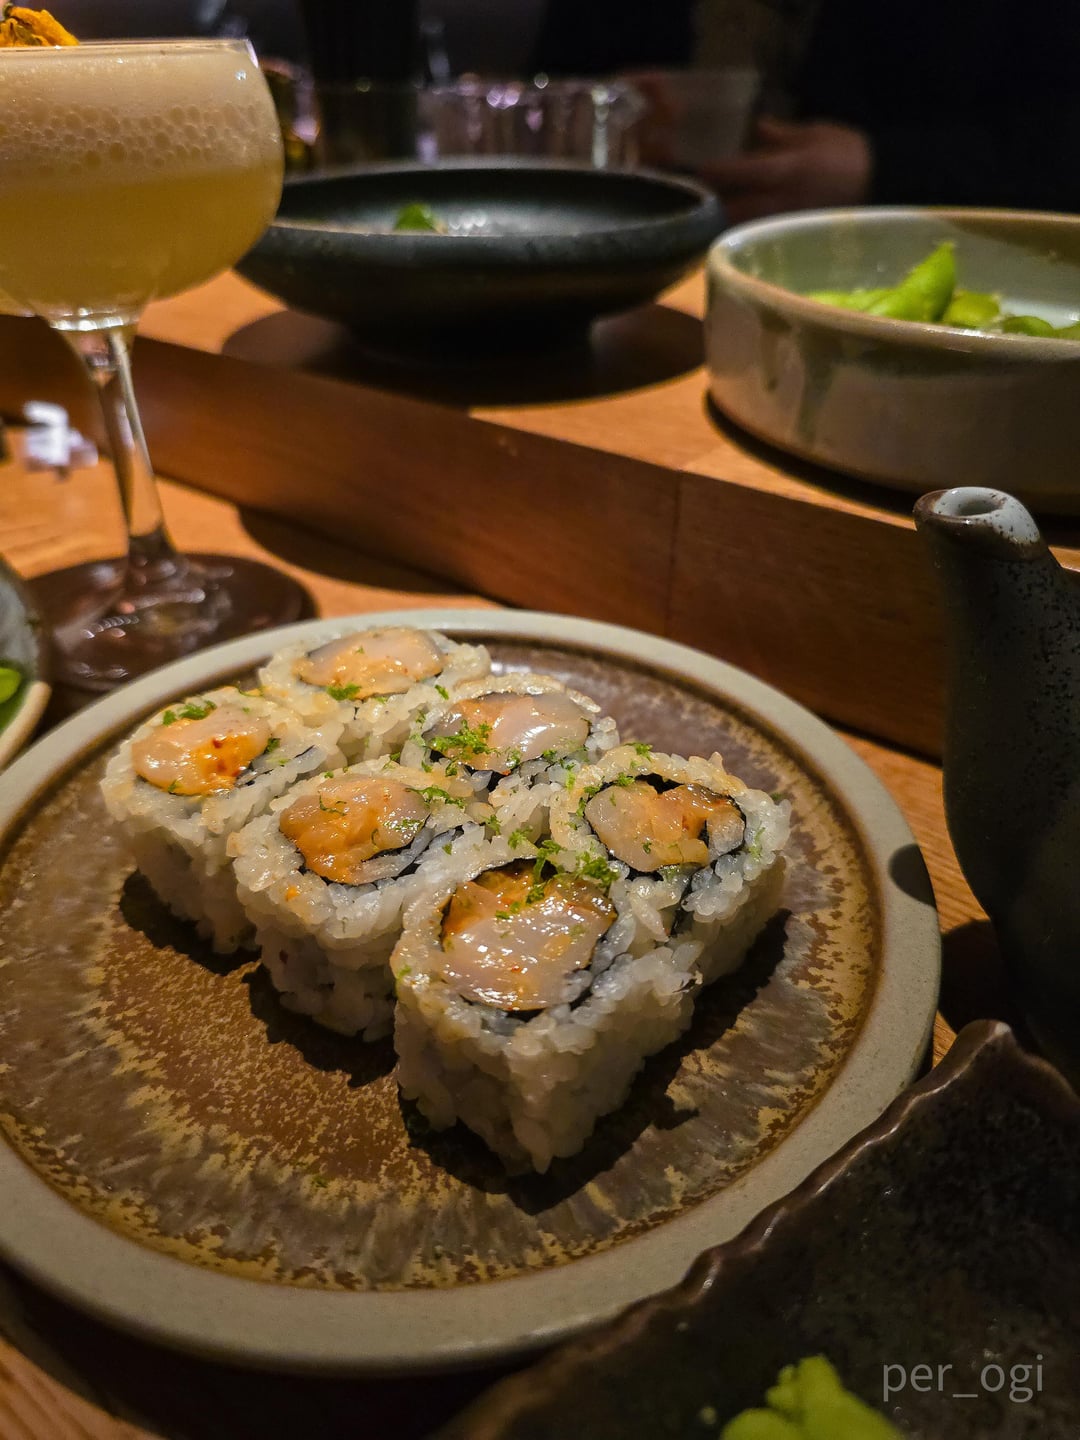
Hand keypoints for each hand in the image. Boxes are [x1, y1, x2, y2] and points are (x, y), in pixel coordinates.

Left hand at [702, 116, 872, 223]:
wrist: (883, 184)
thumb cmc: (849, 153)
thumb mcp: (815, 133)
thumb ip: (781, 135)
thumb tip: (756, 129)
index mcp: (784, 170)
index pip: (737, 173)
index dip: (714, 172)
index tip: (701, 169)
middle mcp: (780, 201)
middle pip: (732, 208)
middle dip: (715, 202)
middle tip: (705, 194)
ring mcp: (785, 223)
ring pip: (743, 226)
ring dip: (728, 219)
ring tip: (720, 208)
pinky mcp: (793, 237)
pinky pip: (760, 234)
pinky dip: (747, 229)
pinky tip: (743, 221)